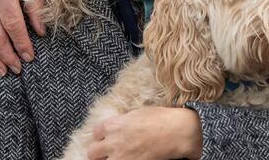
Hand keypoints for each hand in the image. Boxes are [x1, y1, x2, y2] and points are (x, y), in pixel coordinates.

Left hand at [88, 106, 202, 159]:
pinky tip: (130, 159)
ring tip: (119, 157)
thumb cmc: (161, 119)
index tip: (107, 137)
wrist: (176, 132)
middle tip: (108, 152)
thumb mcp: (138, 113)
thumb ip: (123, 121)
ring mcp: (120, 157)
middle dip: (99, 152)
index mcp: (114, 125)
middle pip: (92, 152)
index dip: (101, 135)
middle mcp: (113, 142)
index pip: (96, 132)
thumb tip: (119, 126)